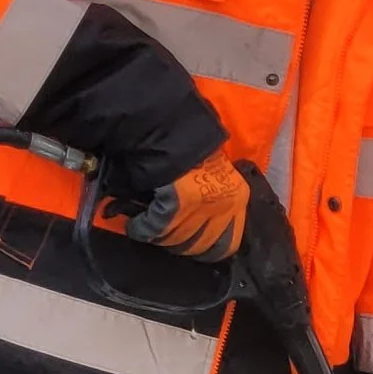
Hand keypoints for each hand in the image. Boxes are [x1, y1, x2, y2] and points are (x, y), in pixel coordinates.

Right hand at [130, 154, 249, 260]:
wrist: (168, 124)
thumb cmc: (190, 145)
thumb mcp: (215, 173)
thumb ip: (213, 198)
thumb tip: (199, 222)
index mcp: (237, 198)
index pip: (227, 243)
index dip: (207, 249)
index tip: (193, 246)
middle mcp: (223, 207)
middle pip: (200, 246)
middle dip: (181, 246)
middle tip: (166, 239)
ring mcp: (199, 209)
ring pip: (177, 240)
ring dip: (161, 239)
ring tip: (150, 231)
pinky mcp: (173, 207)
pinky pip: (154, 229)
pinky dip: (141, 229)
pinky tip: (135, 226)